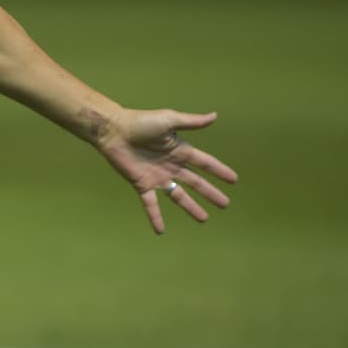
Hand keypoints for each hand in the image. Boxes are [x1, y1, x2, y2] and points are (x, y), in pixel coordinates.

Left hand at [96, 109, 237, 233]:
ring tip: (204, 219)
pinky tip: (160, 231)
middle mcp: (171, 165)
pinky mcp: (142, 184)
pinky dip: (155, 217)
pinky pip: (151, 204)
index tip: (233, 180)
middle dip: (210, 193)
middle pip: (195, 182)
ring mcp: (157, 177)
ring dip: (190, 207)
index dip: (219, 171)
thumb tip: (214, 116)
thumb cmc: (140, 122)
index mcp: (179, 150)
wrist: (113, 130)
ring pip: (178, 196)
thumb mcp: (169, 120)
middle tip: (224, 204)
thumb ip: (191, 122)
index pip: (205, 163)